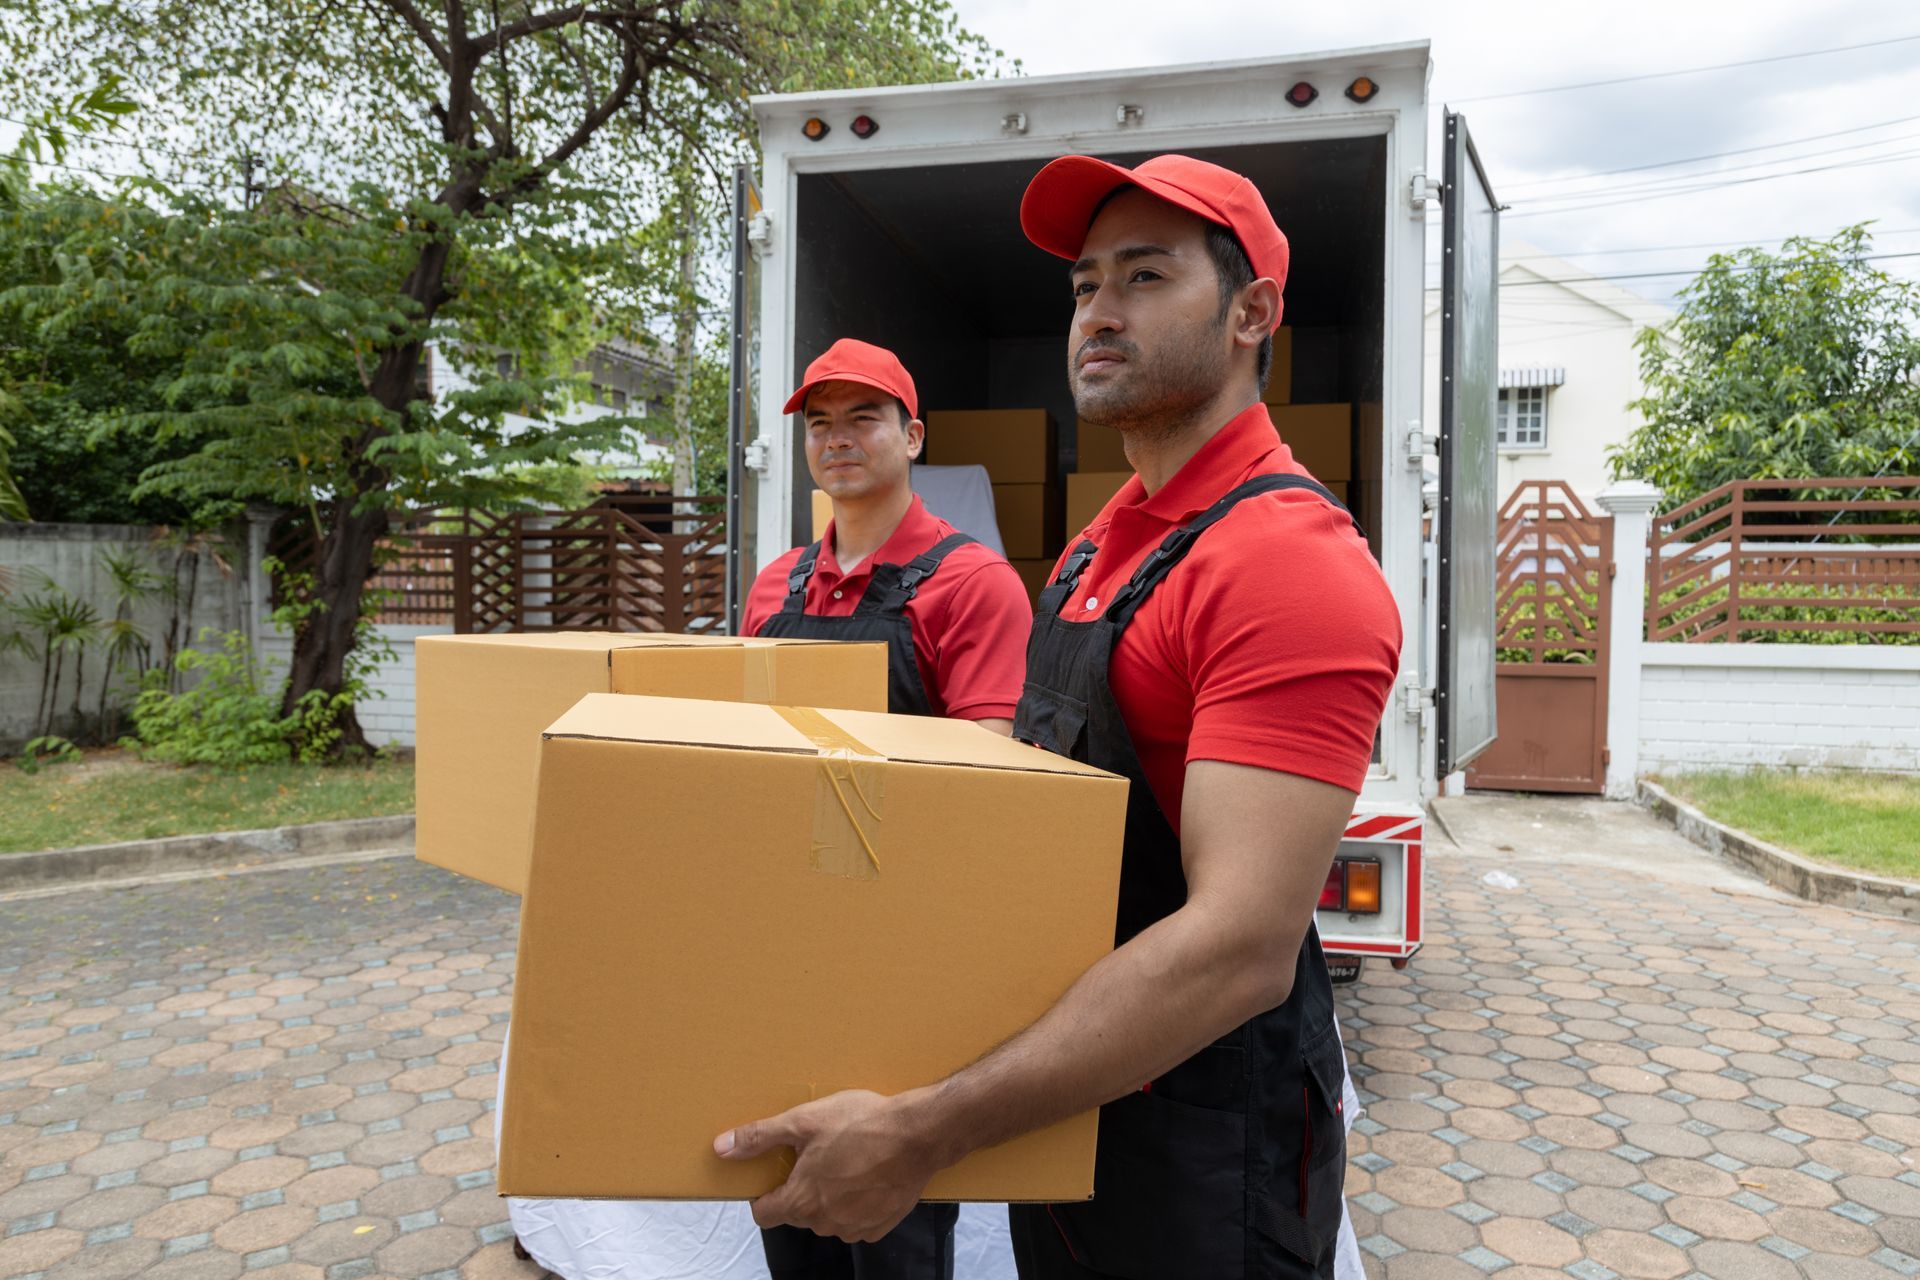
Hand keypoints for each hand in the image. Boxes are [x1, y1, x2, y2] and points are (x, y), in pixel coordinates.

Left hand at [715, 1089, 939, 1242]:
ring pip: (827, 1217)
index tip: (775, 1174)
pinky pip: (856, 1220)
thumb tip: (722, 1148)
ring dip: (830, 1196)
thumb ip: (759, 1137)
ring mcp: (854, 1228)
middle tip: (817, 1154)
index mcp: (801, 1200)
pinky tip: (867, 1175)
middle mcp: (824, 1222)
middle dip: (801, 1187)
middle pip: (797, 1212)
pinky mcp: (879, 1226)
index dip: (764, 1194)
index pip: (764, 1214)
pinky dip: (856, 1203)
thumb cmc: (862, 1124)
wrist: (918, 1134)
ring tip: (846, 1161)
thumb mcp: (804, 1121)